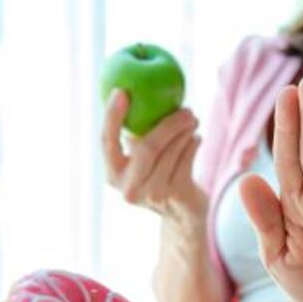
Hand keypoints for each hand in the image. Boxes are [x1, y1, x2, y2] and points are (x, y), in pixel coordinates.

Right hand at [102, 89, 206, 223]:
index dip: (112, 116)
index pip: (106, 142)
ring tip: (192, 121)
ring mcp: (153, 195)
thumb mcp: (142, 157)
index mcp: (113, 174)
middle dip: (168, 123)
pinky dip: (193, 145)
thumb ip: (137, 132)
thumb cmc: (160, 172)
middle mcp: (129, 188)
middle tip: (185, 108)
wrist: (183, 213)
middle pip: (146, 147)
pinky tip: (196, 138)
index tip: (121, 91)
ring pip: (171, 151)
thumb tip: (136, 87)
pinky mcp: (176, 197)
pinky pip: (186, 160)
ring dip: (185, 131)